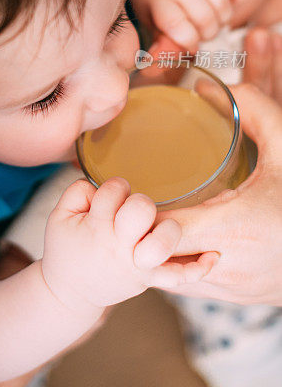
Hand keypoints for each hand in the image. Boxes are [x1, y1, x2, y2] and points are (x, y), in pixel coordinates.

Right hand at [41, 176, 217, 311]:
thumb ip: (77, 191)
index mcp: (96, 228)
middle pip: (142, 210)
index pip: (114, 191)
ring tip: (161, 227)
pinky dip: (198, 268)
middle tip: (132, 212)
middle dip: (140, 202)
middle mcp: (119, 247)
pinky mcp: (150, 279)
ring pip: (164, 242)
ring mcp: (137, 265)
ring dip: (168, 228)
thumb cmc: (66, 249)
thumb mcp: (58, 216)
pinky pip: (179, 276)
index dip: (115, 188)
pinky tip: (213, 256)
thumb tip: (101, 184)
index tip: (111, 198)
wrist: (69, 293)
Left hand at [118, 0, 246, 48]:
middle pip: (206, 18)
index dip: (189, 43)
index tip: (188, 45)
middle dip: (207, 33)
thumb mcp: (147, 16)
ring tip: (210, 18)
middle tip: (200, 31)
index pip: (179, 27)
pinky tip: (225, 0)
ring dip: (222, 18)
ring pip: (223, 3)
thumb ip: (158, 42)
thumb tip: (155, 68)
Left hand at [154, 83, 281, 304]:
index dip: (138, 212)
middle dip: (136, 232)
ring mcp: (226, 289)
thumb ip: (254, 111)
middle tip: (134, 204)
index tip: (132, 190)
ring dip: (150, 250)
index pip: (160, 229)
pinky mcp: (230, 298)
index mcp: (236, 228)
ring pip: (163, 277)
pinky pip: (183, 285)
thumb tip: (206, 87)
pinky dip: (171, 264)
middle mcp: (225, 266)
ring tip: (149, 220)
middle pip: (152, 258)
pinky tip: (176, 238)